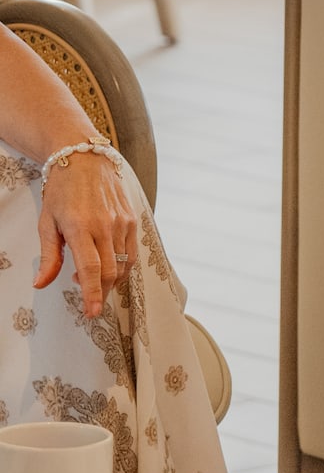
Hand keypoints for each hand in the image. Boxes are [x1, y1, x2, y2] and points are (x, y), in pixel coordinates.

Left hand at [35, 152, 138, 317]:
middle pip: (111, 271)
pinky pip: (131, 251)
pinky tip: (107, 265)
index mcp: (80, 227)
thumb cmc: (62, 190)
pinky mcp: (132, 218)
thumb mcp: (46, 223)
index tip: (91, 313)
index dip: (93, 294)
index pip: (92, 269)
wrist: (85, 159)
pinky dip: (122, 266)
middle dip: (102, 293)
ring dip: (111, 281)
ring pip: (124, 264)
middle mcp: (105, 225)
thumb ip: (49, 256)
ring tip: (93, 281)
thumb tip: (41, 283)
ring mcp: (122, 222)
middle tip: (90, 304)